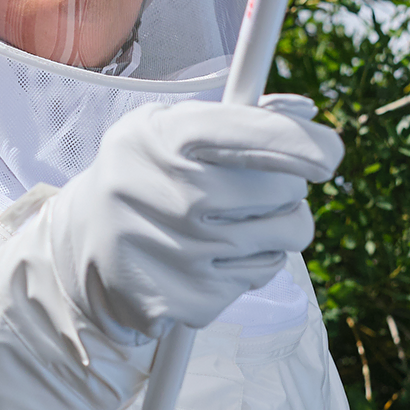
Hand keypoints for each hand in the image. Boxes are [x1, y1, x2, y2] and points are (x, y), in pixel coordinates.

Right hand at [44, 95, 343, 335]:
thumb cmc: (141, 175)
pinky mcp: (192, 299)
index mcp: (166, 138)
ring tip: (227, 223)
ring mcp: (184, 253)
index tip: (327, 154)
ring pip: (288, 235)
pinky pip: (263, 273)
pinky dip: (247, 264)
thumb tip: (307, 109)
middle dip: (285, 189)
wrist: (82, 246)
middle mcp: (176, 195)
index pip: (262, 134)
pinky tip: (208, 256)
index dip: (308, 144)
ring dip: (273, 228)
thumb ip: (233, 116)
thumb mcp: (162, 127)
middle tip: (250, 191)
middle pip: (289, 191)